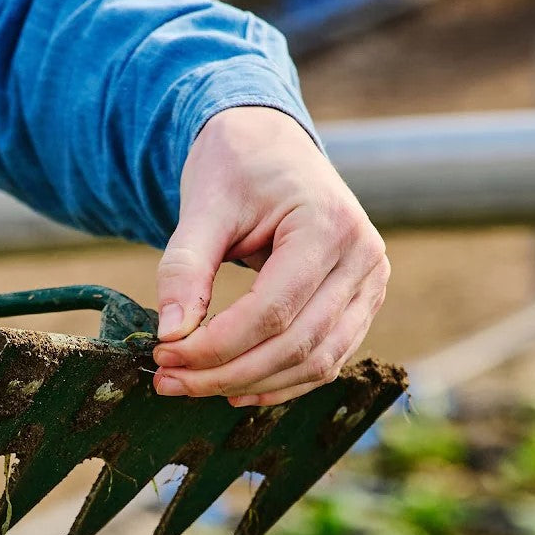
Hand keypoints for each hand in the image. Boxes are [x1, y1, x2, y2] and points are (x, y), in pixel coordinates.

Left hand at [152, 106, 388, 405]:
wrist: (270, 146)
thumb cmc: (237, 167)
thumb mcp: (203, 206)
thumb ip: (184, 267)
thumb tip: (170, 334)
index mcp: (329, 225)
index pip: (273, 311)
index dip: (216, 345)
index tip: (164, 354)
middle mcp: (364, 258)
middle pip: (297, 344)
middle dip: (227, 372)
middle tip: (168, 380)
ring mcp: (371, 285)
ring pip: (317, 363)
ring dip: (252, 384)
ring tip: (191, 386)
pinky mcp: (362, 304)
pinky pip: (326, 359)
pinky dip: (280, 381)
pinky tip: (234, 387)